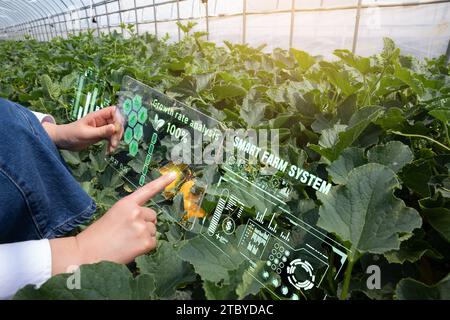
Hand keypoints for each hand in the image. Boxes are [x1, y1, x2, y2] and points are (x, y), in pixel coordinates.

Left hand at [43, 106, 123, 152]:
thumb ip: (101, 131)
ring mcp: (102, 128)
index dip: (119, 118)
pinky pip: (111, 138)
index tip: (117, 129)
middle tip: (114, 143)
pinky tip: (109, 150)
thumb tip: (115, 128)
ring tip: (111, 148)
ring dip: (115, 140)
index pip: (114, 111)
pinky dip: (112, 144)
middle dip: (117, 133)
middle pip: (117, 123)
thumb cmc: (71, 134)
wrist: (63, 141)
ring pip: (115, 131)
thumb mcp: (87, 133)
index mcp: (97, 115)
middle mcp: (101, 120)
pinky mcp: (101, 135)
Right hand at [49, 172, 176, 274]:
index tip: (174, 174)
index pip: (147, 190)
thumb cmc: (98, 236)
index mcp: (126, 203)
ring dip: (144, 236)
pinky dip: (145, 247)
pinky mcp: (145, 242)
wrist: (87, 254)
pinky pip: (153, 242)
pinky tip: (131, 249)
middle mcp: (136, 212)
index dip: (162, 182)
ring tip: (126, 242)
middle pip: (153, 216)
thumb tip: (147, 220)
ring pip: (153, 230)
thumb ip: (131, 213)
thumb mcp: (113, 215)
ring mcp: (142, 227)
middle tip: (127, 233)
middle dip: (145, 224)